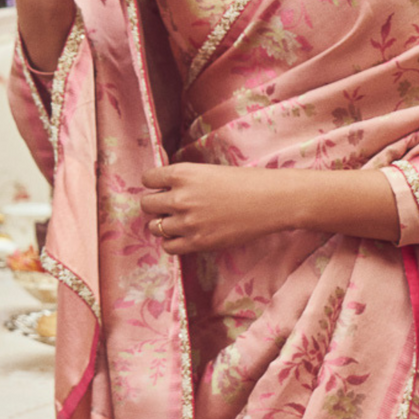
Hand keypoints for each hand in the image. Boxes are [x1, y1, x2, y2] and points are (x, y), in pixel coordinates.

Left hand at [140, 163, 286, 254]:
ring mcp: (187, 222)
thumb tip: (167, 191)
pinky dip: (172, 242)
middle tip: (169, 206)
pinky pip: (169, 246)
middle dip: (155, 205)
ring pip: (154, 227)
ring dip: (163, 224)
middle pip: (147, 204)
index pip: (148, 178)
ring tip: (179, 222)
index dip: (154, 183)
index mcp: (183, 173)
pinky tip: (184, 235)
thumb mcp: (209, 171)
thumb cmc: (246, 182)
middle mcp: (180, 197)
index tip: (162, 187)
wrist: (271, 201)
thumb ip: (186, 180)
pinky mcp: (198, 242)